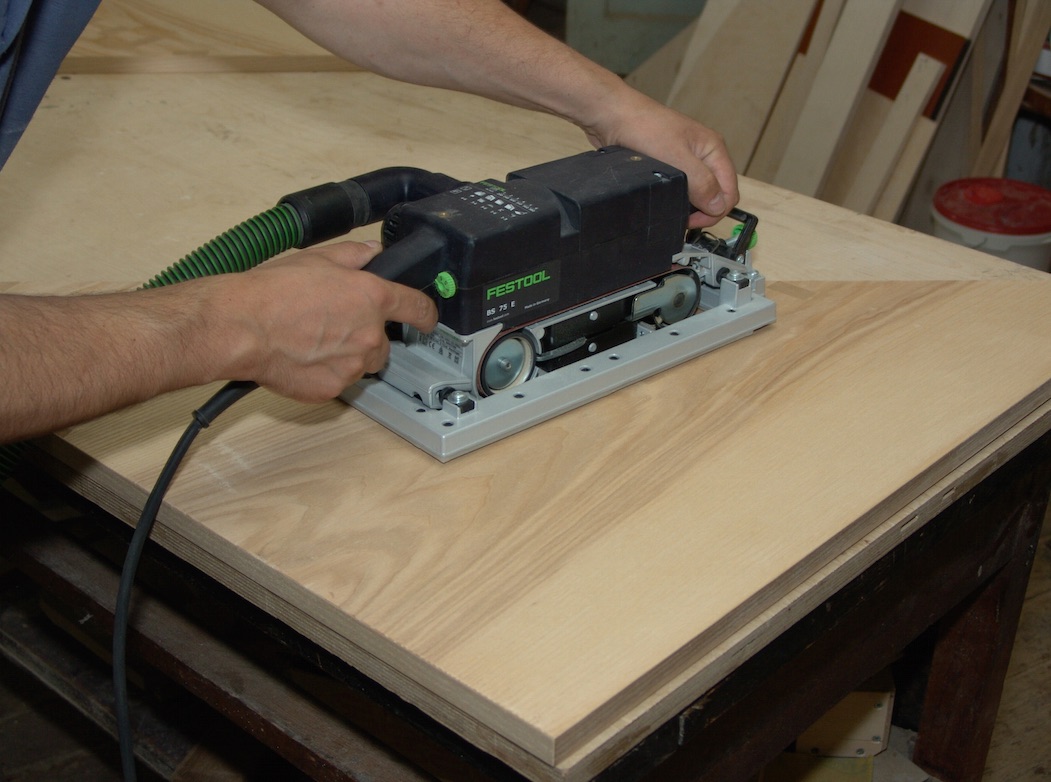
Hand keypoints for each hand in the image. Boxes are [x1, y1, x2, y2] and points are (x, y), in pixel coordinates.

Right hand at [215, 240, 437, 401]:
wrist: (242, 327)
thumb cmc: (272, 292)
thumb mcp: (317, 258)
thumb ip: (353, 255)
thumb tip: (371, 253)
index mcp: (372, 298)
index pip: (417, 307)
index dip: (425, 312)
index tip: (426, 317)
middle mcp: (369, 334)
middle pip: (383, 341)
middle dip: (365, 334)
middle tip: (331, 323)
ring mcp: (352, 365)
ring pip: (361, 363)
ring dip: (346, 355)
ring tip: (312, 340)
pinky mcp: (332, 387)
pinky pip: (338, 380)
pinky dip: (325, 372)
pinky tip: (302, 357)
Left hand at [581, 89, 738, 228]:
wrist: (613, 116)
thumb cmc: (644, 128)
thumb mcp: (677, 158)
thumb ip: (701, 182)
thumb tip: (719, 206)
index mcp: (714, 150)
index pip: (730, 191)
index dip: (715, 211)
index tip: (692, 220)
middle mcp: (704, 155)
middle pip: (717, 193)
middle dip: (704, 210)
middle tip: (681, 218)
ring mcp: (688, 159)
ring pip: (700, 192)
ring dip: (691, 205)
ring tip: (671, 210)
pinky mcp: (670, 164)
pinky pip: (683, 187)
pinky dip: (678, 197)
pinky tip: (665, 200)